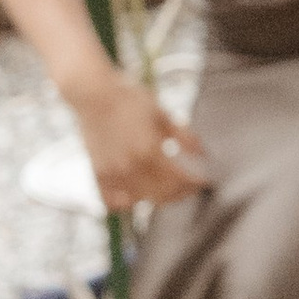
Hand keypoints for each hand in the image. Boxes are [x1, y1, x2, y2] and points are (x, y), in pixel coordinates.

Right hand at [68, 70, 209, 214]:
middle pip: (163, 195)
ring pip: (141, 201)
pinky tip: (137, 196)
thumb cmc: (129, 100)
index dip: (195, 184)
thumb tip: (203, 154)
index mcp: (149, 150)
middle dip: (181, 194)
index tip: (204, 182)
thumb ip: (184, 137)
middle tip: (191, 188)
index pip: (179, 180)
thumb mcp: (163, 114)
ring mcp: (112, 173)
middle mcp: (130, 167)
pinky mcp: (98, 174)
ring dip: (158, 199)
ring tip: (169, 190)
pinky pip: (112, 201)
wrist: (94, 94)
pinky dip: (126, 203)